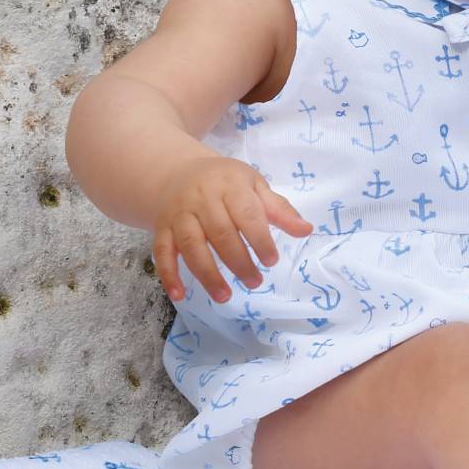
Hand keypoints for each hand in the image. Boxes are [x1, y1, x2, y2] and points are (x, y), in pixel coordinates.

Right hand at [152, 155, 312, 304]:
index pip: (246, 214)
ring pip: (192, 246)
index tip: (272, 261)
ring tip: (224, 296)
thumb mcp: (255, 186)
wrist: (178, 172)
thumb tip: (306, 230)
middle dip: (238, 261)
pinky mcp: (162, 228)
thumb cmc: (226, 183)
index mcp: (230, 185)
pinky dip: (169, 275)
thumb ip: (279, 210)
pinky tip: (179, 295)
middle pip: (220, 233)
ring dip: (207, 274)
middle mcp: (202, 199)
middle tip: (255, 282)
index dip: (260, 239)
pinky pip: (162, 252)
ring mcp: (179, 214)